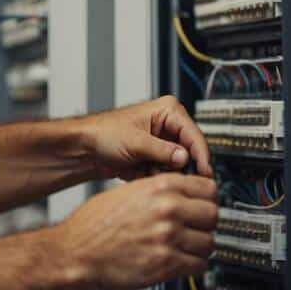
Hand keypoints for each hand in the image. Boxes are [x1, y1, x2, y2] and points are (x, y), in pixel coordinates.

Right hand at [52, 173, 218, 289]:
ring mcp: (169, 237)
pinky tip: (181, 261)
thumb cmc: (92, 225)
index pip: (208, 187)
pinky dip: (193, 265)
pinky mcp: (166, 264)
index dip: (207, 198)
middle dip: (205, 224)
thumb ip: (156, 192)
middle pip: (213, 214)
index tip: (204, 205)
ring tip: (186, 248)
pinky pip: (199, 265)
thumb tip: (180, 194)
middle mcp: (168, 209)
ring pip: (209, 243)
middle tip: (196, 228)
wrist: (76, 252)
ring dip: (200, 247)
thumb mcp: (125, 193)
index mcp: (159, 187)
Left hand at [78, 95, 213, 179]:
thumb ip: (162, 151)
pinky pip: (166, 173)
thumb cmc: (102, 134)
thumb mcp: (135, 142)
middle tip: (173, 179)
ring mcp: (163, 143)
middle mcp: (169, 126)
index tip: (206, 173)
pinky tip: (140, 174)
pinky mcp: (156, 158)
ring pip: (178, 166)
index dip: (202, 156)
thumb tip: (185, 159)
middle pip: (190, 152)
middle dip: (179, 168)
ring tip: (146, 172)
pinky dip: (155, 177)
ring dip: (165, 174)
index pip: (194, 135)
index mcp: (168, 111)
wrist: (84, 148)